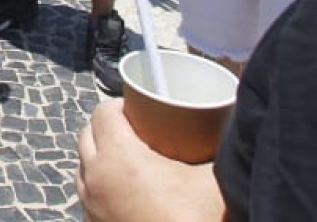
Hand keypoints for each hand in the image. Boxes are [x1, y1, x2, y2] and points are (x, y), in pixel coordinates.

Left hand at [77, 100, 222, 221]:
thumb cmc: (198, 220)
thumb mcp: (213, 180)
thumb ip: (219, 148)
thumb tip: (233, 129)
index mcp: (118, 158)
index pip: (103, 112)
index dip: (120, 106)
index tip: (138, 109)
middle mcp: (96, 179)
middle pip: (88, 135)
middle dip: (108, 128)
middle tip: (136, 130)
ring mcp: (91, 206)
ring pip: (83, 167)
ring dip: (100, 157)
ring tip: (128, 158)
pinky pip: (87, 195)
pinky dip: (99, 185)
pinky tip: (123, 189)